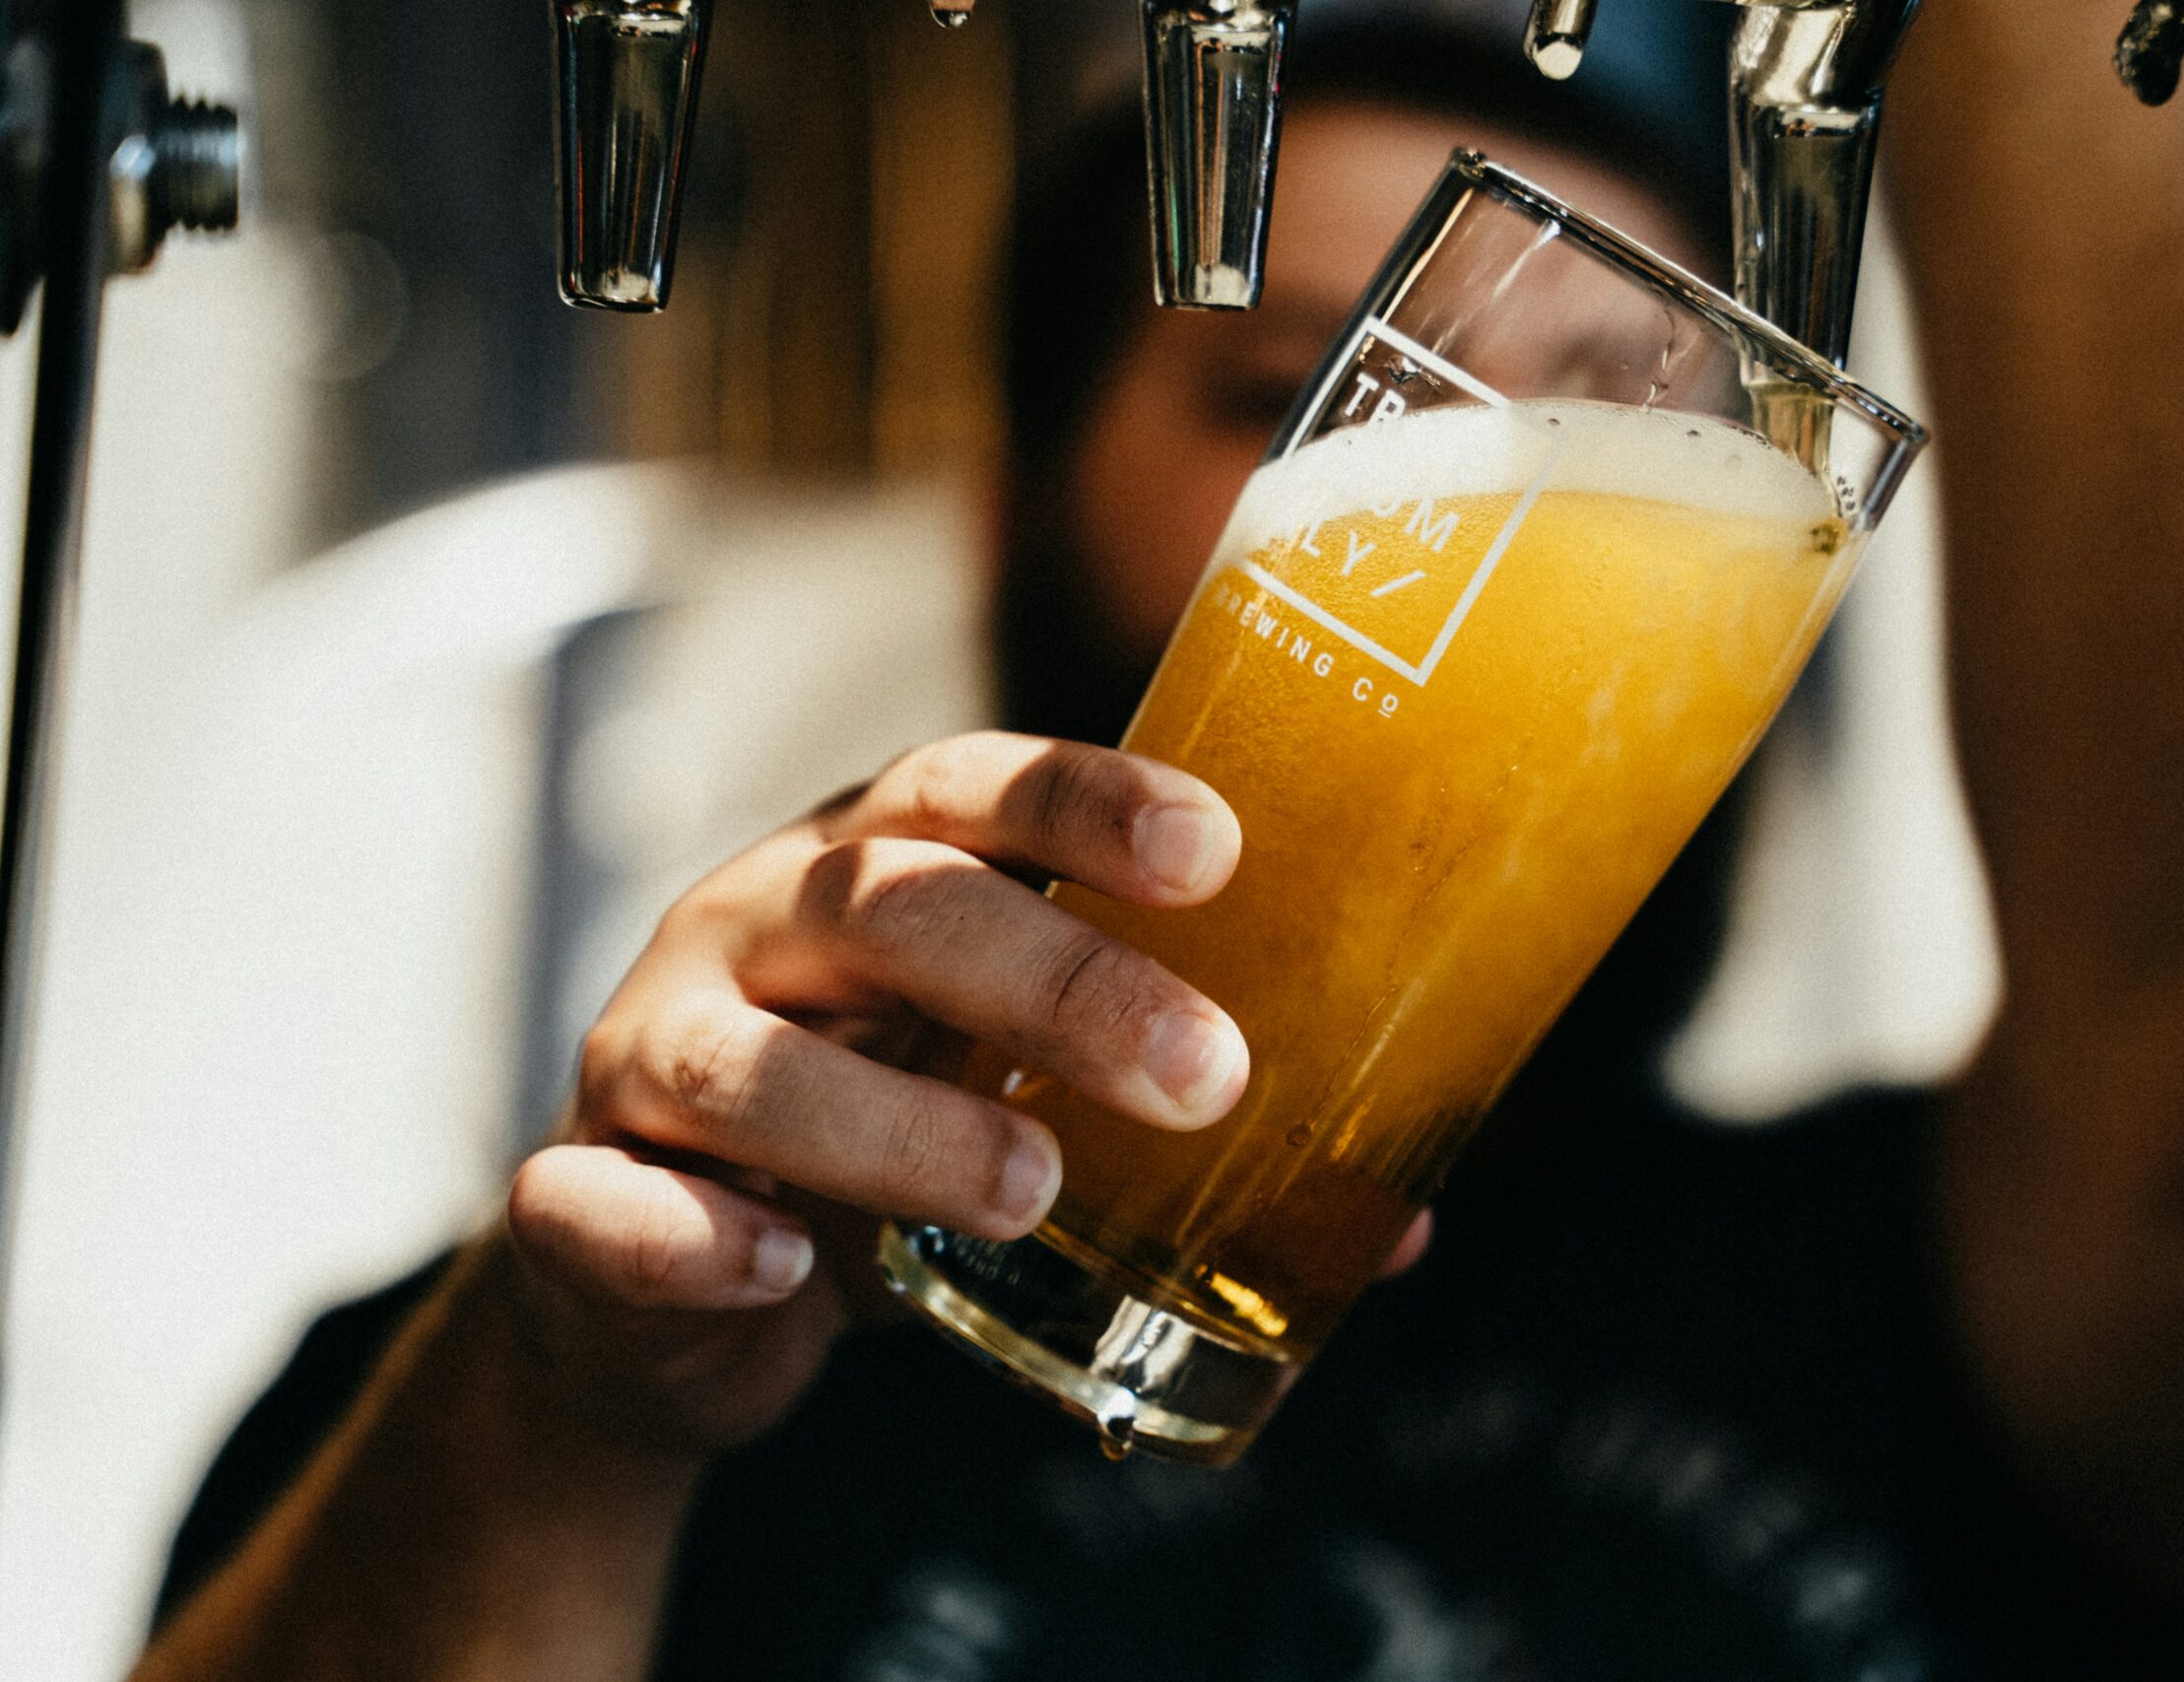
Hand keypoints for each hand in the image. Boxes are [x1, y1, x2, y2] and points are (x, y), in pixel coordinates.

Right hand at [497, 732, 1254, 1456]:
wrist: (649, 1287)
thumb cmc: (867, 1145)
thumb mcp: (1004, 1103)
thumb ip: (1163, 1139)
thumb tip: (1394, 1233)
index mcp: (864, 871)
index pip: (967, 788)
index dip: (1084, 802)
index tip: (1216, 852)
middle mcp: (750, 930)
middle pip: (888, 907)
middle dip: (1054, 980)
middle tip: (1206, 1073)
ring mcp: (645, 1055)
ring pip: (744, 1060)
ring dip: (895, 1124)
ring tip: (1032, 1192)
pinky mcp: (574, 1198)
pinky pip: (602, 1205)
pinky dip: (693, 1235)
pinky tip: (791, 1272)